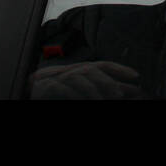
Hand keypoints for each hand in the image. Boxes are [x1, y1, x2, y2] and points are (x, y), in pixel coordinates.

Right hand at [28, 60, 143, 98]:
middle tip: (124, 94)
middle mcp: (73, 69)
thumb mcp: (78, 86)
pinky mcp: (50, 86)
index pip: (104, 64)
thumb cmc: (54, 89)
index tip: (137, 76)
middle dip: (111, 81)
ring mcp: (61, 76)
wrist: (28, 88)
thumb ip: (96, 87)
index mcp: (82, 68)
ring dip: (98, 88)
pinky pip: (66, 89)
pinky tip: (89, 100)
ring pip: (83, 78)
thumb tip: (120, 91)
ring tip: (110, 99)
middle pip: (95, 70)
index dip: (121, 69)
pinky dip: (78, 94)